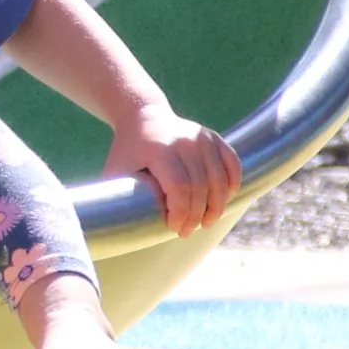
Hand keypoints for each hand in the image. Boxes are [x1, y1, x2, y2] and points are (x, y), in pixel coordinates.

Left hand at [104, 105, 242, 237]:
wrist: (142, 116)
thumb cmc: (128, 152)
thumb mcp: (117, 172)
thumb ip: (124, 195)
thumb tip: (142, 223)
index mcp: (158, 149)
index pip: (179, 186)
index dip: (181, 212)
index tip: (174, 228)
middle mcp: (183, 140)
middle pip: (200, 186)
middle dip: (196, 215)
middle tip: (187, 232)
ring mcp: (201, 137)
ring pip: (219, 179)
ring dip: (216, 206)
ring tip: (206, 223)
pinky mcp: (213, 137)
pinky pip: (232, 164)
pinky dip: (231, 185)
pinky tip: (223, 201)